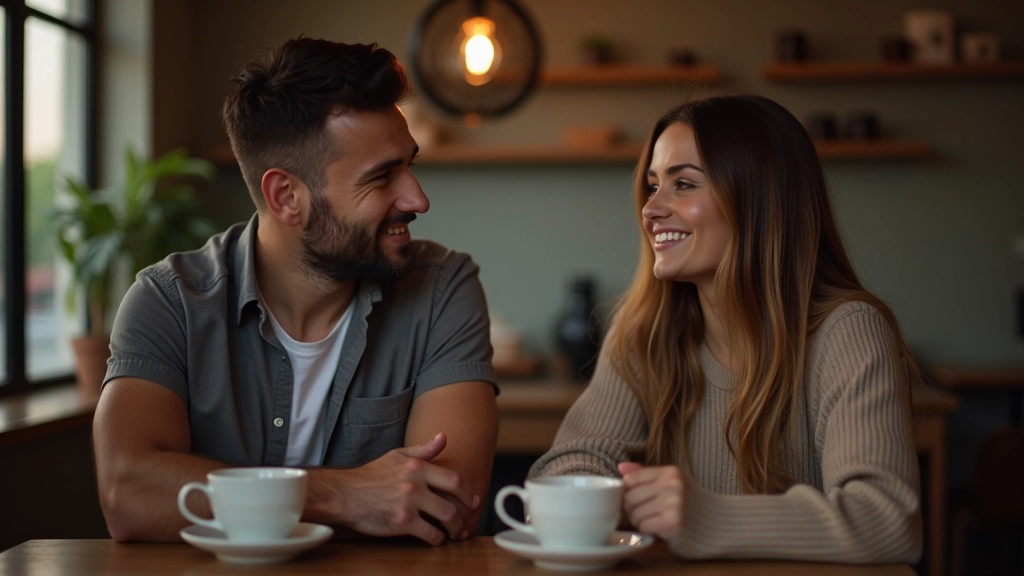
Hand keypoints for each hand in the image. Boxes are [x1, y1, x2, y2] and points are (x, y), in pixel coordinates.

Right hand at [330, 432, 479, 545]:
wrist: (345, 494)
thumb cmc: (371, 476)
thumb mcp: (397, 456)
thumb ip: (423, 449)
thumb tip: (444, 437)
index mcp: (417, 466)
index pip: (454, 479)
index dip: (468, 492)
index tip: (473, 501)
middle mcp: (415, 483)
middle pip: (454, 500)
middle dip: (465, 514)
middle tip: (466, 522)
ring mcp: (409, 503)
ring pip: (446, 518)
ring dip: (455, 529)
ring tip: (454, 533)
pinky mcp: (402, 522)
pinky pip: (430, 534)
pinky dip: (437, 539)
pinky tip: (436, 539)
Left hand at [617, 462, 685, 539]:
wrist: (703, 519)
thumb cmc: (677, 498)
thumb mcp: (662, 480)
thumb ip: (640, 473)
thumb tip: (621, 467)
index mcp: (670, 472)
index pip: (630, 480)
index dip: (627, 490)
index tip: (634, 495)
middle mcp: (673, 485)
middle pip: (630, 498)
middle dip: (630, 507)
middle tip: (639, 510)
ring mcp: (675, 504)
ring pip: (635, 514)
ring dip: (637, 520)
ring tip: (648, 518)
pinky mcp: (674, 522)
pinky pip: (644, 527)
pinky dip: (645, 529)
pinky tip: (655, 525)